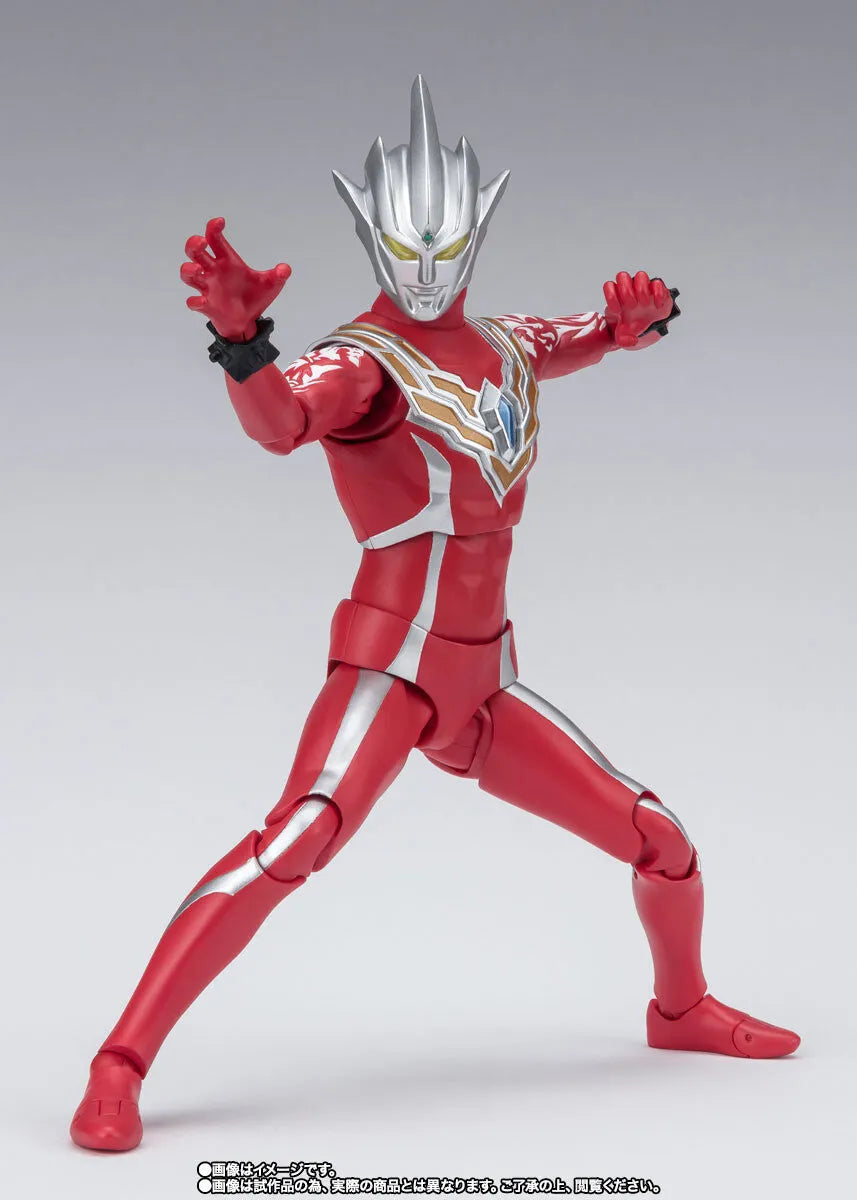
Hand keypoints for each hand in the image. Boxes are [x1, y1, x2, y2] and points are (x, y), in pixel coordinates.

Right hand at [180, 217, 290, 340]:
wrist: (248, 322)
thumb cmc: (254, 298)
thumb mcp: (270, 285)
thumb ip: (278, 276)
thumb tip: (286, 269)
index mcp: (227, 261)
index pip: (215, 239)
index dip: (213, 228)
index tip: (220, 222)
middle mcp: (213, 271)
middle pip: (195, 252)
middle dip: (193, 244)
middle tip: (202, 242)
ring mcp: (208, 288)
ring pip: (187, 274)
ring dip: (188, 270)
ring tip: (198, 270)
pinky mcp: (206, 306)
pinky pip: (193, 302)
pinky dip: (195, 301)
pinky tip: (201, 301)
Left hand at [603, 270, 677, 348]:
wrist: (646, 329)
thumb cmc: (632, 328)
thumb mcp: (624, 337)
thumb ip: (623, 340)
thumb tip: (631, 340)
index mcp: (617, 298)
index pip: (609, 286)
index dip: (611, 296)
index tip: (617, 310)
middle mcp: (629, 290)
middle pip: (623, 277)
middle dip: (626, 291)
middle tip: (631, 306)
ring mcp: (644, 289)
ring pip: (640, 276)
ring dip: (641, 289)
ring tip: (643, 305)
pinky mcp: (658, 291)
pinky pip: (658, 283)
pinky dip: (658, 293)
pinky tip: (657, 305)